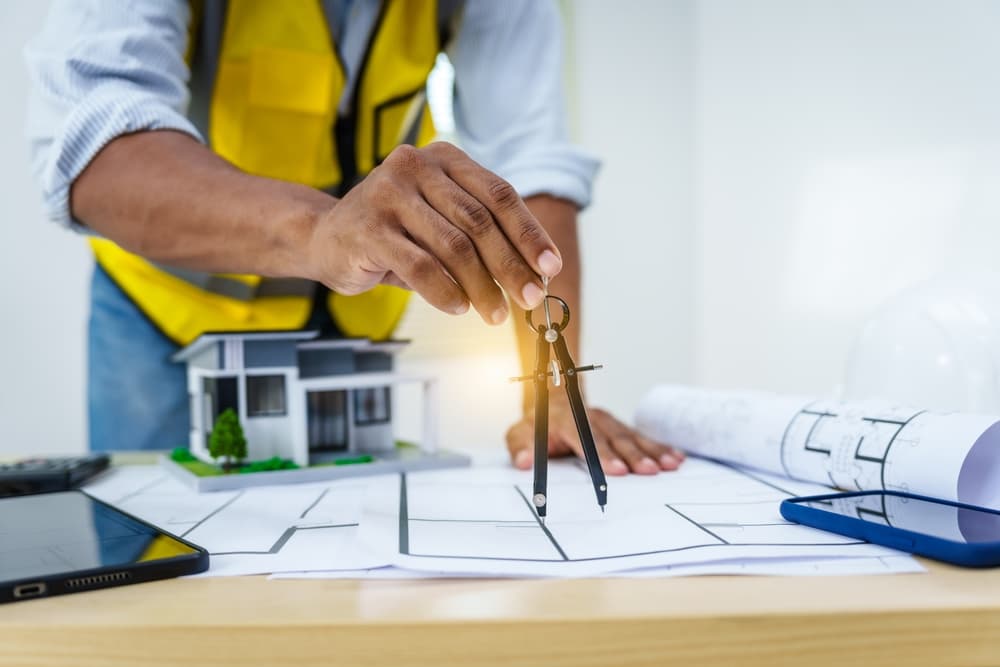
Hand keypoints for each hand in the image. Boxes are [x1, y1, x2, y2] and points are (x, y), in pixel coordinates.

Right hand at [305, 142, 562, 324]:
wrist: (326, 237)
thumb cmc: (395, 232)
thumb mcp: (442, 222)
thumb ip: (481, 235)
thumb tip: (534, 273)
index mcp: (445, 158)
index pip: (499, 195)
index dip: (529, 233)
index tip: (551, 267)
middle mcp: (417, 166)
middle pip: (479, 222)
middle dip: (510, 266)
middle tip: (530, 299)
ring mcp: (389, 193)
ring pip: (453, 247)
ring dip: (481, 287)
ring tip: (495, 314)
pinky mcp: (368, 228)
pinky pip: (420, 266)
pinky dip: (445, 292)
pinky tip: (458, 308)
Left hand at [505, 398, 685, 475]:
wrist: (551, 402)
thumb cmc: (536, 426)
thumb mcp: (519, 434)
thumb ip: (520, 447)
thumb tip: (523, 463)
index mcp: (566, 419)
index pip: (585, 437)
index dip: (601, 454)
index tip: (616, 471)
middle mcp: (592, 418)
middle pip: (614, 437)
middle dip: (633, 455)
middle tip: (649, 472)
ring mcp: (608, 421)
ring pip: (631, 436)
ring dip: (652, 451)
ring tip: (670, 465)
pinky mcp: (619, 426)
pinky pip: (641, 436)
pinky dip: (659, 447)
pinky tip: (676, 457)